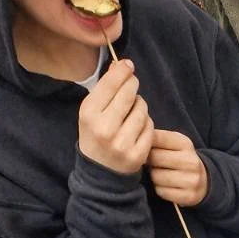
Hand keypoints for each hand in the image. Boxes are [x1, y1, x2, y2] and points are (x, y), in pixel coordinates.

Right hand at [77, 60, 153, 176]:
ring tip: (133, 110)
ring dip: (140, 105)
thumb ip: (104, 88)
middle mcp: (105, 128)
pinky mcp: (137, 154)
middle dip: (133, 85)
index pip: (110, 84)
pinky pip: (150, 127)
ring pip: (142, 110)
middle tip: (133, 84)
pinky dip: (146, 123)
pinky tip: (138, 126)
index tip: (128, 65)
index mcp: (89, 114)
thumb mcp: (91, 111)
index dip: (122, 72)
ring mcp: (122, 143)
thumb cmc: (95, 134)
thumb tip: (120, 65)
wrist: (101, 172)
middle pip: (129, 95)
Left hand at [148, 129, 208, 207]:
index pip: (156, 138)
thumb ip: (157, 138)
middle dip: (150, 161)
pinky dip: (160, 189)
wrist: (204, 182)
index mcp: (185, 143)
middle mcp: (191, 161)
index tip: (147, 148)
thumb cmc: (180, 160)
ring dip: (154, 176)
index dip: (146, 144)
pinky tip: (167, 186)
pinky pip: (162, 191)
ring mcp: (191, 180)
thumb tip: (134, 138)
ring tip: (161, 174)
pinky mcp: (189, 196)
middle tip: (153, 163)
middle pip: (154, 157)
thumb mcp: (174, 144)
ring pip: (156, 176)